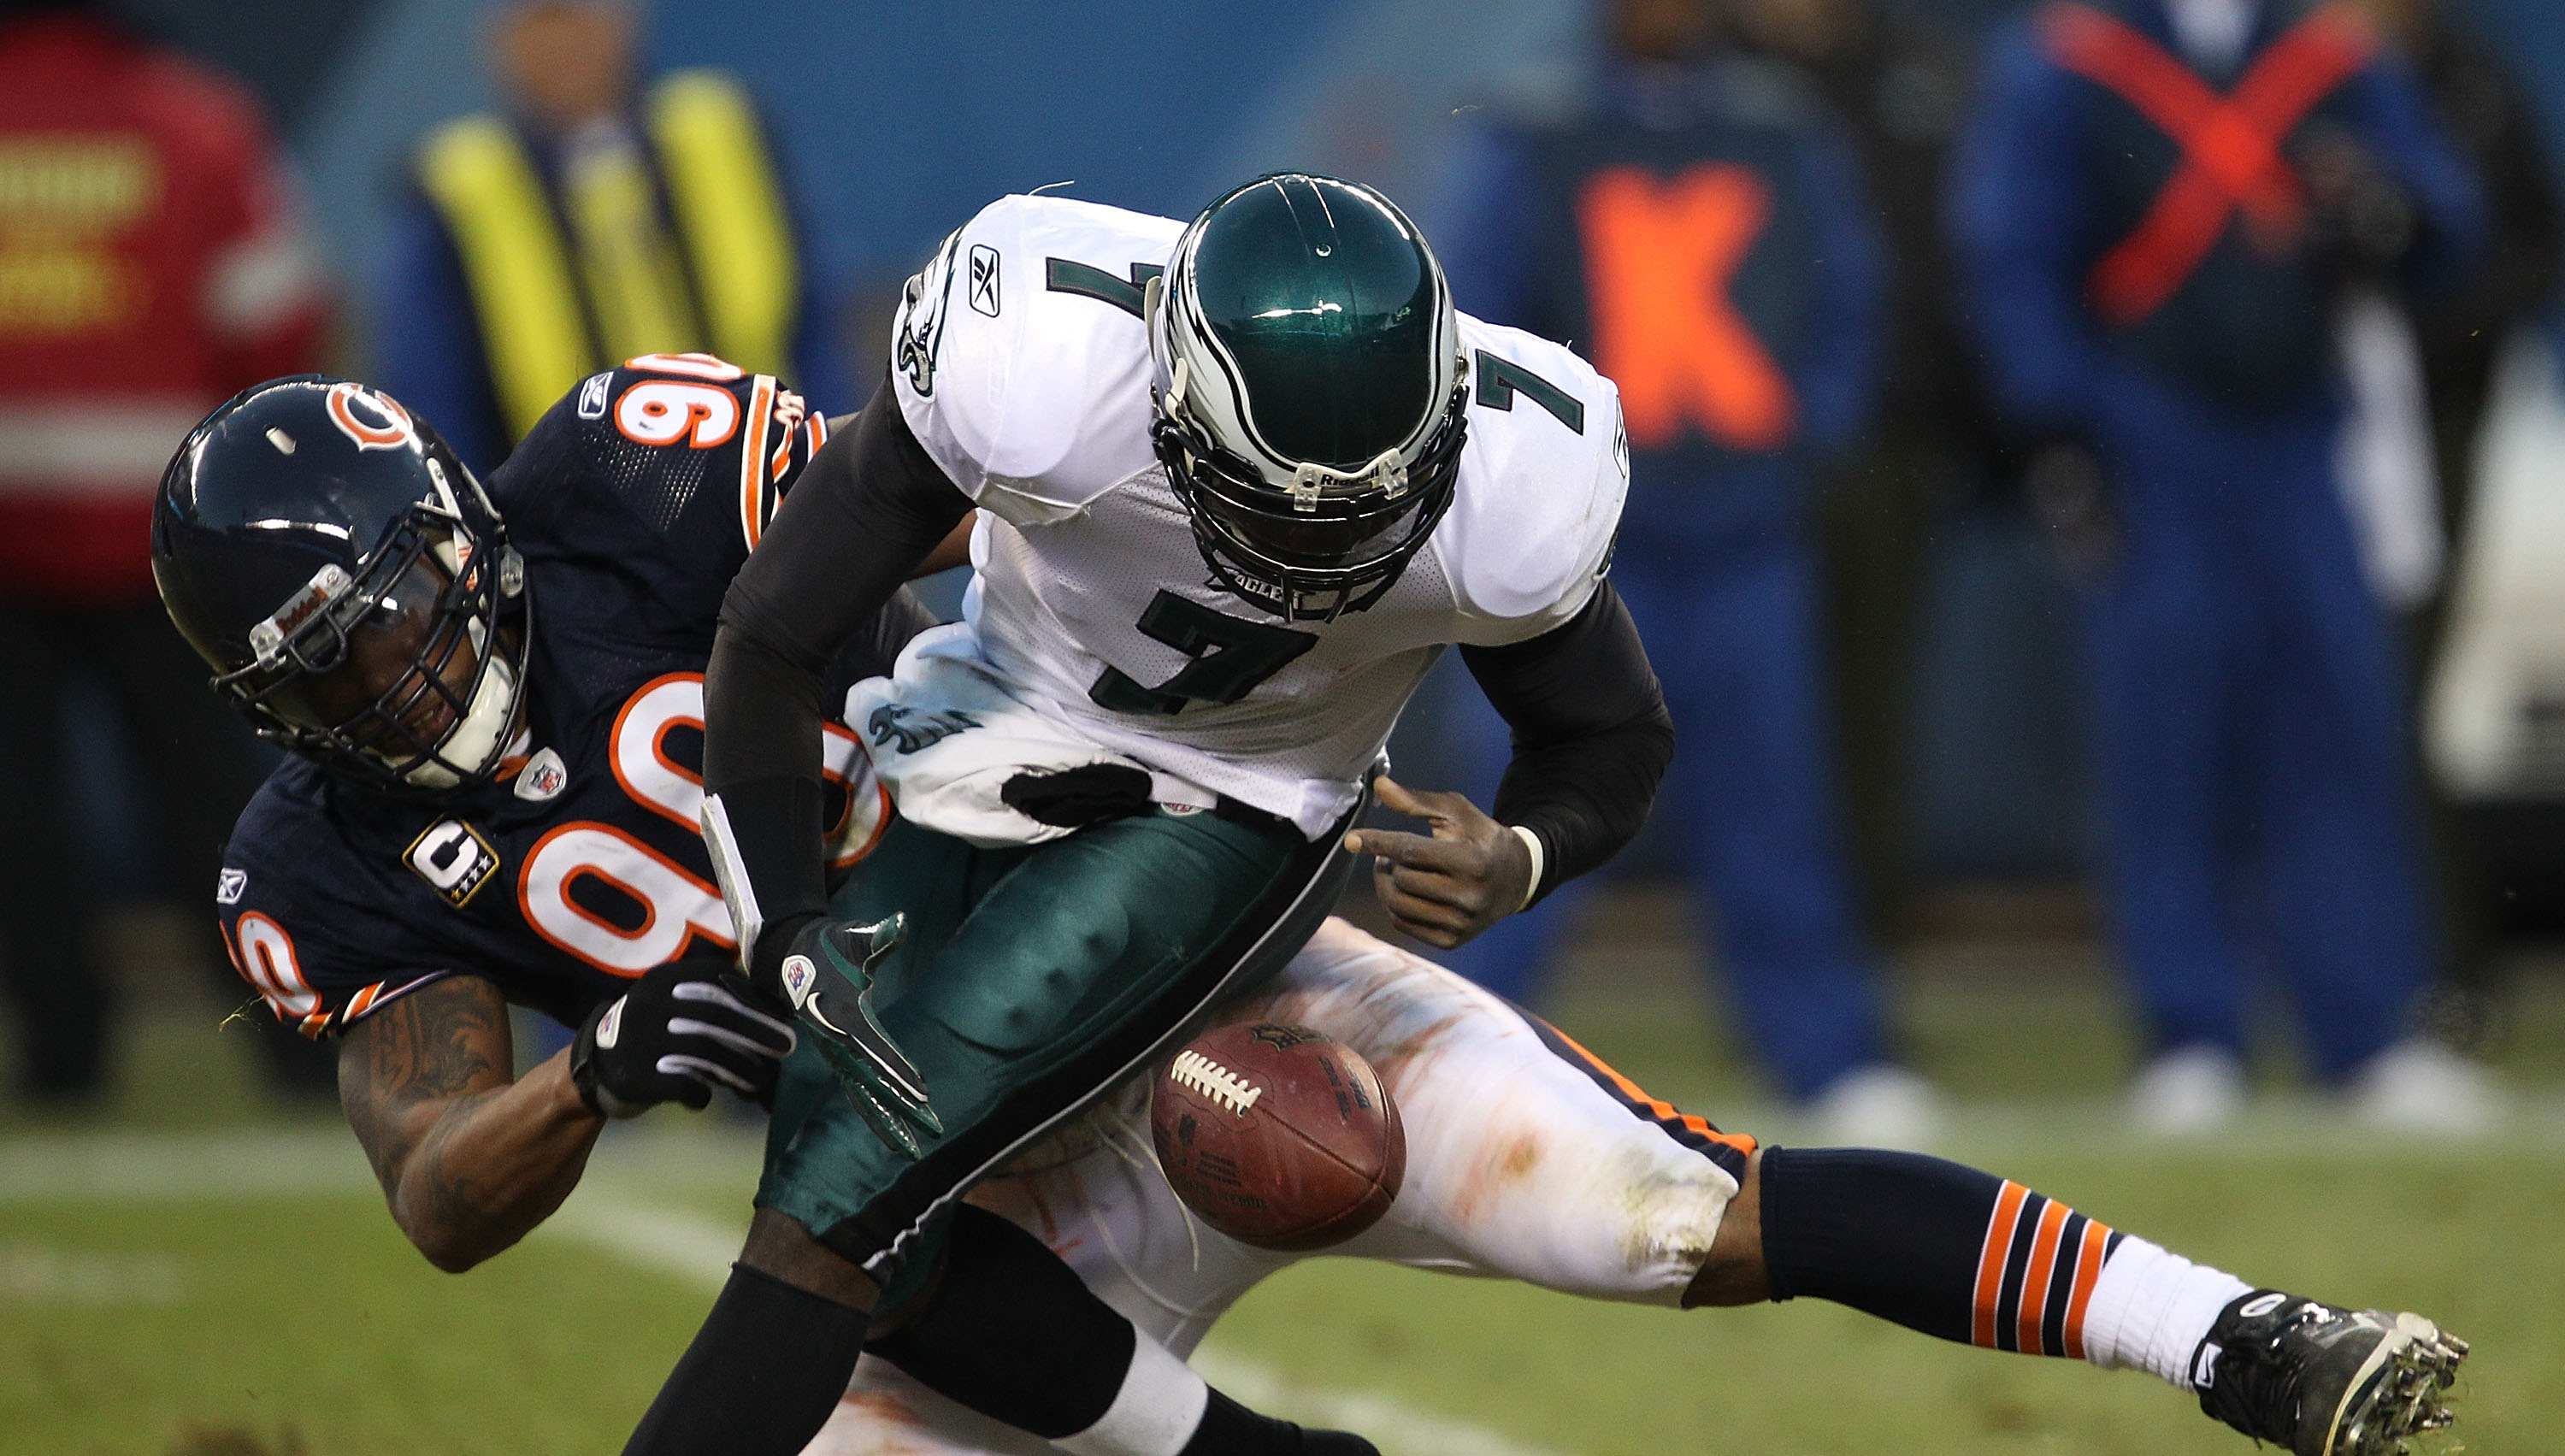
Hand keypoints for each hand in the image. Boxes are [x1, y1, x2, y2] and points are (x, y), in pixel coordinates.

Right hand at [570, 957, 797, 1117]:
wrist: (597, 1068)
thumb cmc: (654, 1033)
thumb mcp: (674, 1003)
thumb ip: (712, 999)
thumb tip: (776, 1013)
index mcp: (665, 978)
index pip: (719, 978)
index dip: (755, 998)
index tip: (782, 1016)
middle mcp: (651, 1001)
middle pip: (717, 1014)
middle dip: (758, 1031)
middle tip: (788, 1047)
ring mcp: (640, 1038)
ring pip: (706, 1050)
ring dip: (740, 1068)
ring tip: (761, 1082)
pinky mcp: (635, 1074)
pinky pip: (684, 1084)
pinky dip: (701, 1094)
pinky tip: (705, 1098)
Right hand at [777, 913, 942, 1158]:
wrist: (794, 957)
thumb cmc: (831, 946)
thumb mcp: (853, 937)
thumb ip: (877, 936)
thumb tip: (897, 923)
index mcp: (844, 1020)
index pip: (876, 1052)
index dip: (899, 1073)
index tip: (923, 1094)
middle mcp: (838, 1046)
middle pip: (873, 1085)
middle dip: (904, 1110)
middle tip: (936, 1132)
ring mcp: (837, 1057)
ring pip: (863, 1099)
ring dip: (888, 1125)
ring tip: (914, 1152)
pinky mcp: (840, 1060)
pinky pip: (858, 1095)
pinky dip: (876, 1115)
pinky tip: (898, 1134)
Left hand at [1342, 775, 1534, 949]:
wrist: (1517, 879)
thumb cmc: (1480, 838)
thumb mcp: (1456, 813)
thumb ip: (1416, 801)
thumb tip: (1378, 784)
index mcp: (1472, 861)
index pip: (1411, 852)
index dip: (1378, 842)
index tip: (1352, 839)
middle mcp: (1469, 896)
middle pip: (1403, 879)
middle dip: (1387, 863)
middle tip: (1388, 854)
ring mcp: (1461, 923)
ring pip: (1399, 905)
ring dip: (1386, 885)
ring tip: (1393, 870)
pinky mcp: (1453, 941)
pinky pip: (1404, 925)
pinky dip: (1393, 906)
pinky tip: (1401, 890)